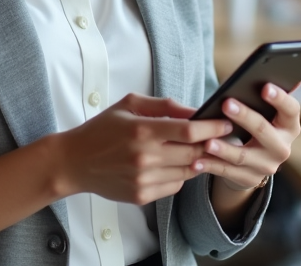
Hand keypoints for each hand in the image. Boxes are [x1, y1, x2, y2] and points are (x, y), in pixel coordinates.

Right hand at [56, 93, 232, 205]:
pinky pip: (174, 187)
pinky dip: (180, 176)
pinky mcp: (141, 195)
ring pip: (187, 172)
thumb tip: (195, 110)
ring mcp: (144, 179)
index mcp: (142, 130)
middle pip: (194, 153)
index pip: (189, 130)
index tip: (226, 124)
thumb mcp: (129, 105)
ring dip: (197, 161)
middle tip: (221, 138)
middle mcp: (145, 157)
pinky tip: (171, 165)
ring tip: (197, 150)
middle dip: (211, 145)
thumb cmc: (102, 129)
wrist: (75, 161)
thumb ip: (164, 106)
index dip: (212, 128)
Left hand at [198, 83, 299, 191]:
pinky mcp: (249, 179)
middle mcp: (282, 147)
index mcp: (290, 126)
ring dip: (224, 148)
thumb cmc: (256, 126)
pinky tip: (196, 160)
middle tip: (226, 103)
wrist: (254, 163)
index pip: (291, 110)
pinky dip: (210, 165)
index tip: (264, 87)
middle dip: (245, 117)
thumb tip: (270, 68)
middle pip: (264, 131)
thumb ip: (265, 95)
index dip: (280, 99)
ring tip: (207, 141)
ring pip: (243, 156)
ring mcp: (267, 166)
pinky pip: (227, 172)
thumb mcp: (264, 113)